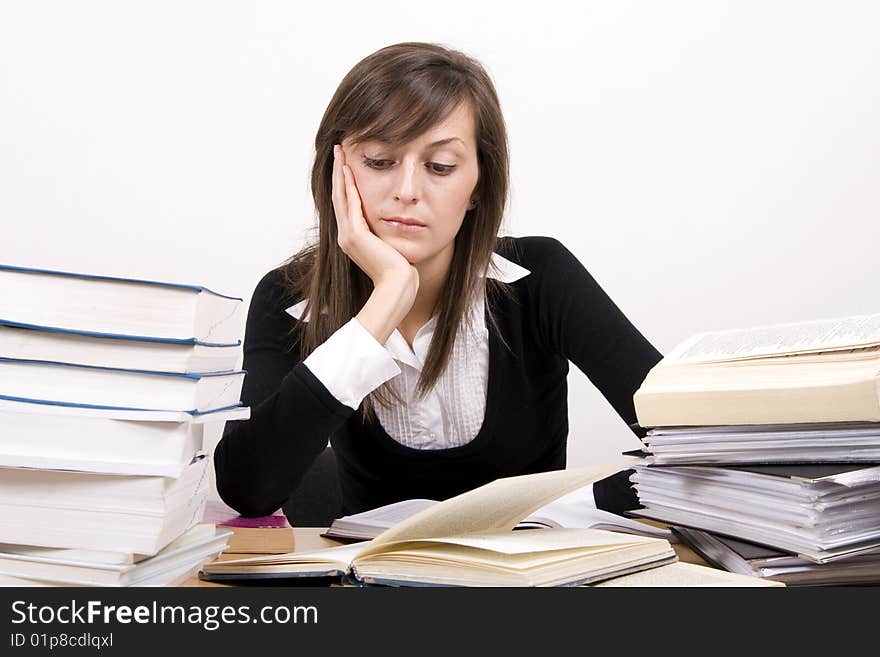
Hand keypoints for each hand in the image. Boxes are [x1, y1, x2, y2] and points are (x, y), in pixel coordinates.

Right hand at [332, 144, 417, 290]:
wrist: (397, 285)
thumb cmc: (399, 271)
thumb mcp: (390, 246)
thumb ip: (386, 234)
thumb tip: (396, 223)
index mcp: (352, 239)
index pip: (345, 204)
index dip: (344, 182)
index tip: (346, 163)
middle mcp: (346, 236)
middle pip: (338, 196)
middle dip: (339, 172)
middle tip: (338, 149)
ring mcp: (348, 236)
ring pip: (341, 196)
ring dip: (341, 173)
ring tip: (341, 153)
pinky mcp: (355, 235)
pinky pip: (350, 204)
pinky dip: (349, 186)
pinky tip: (350, 169)